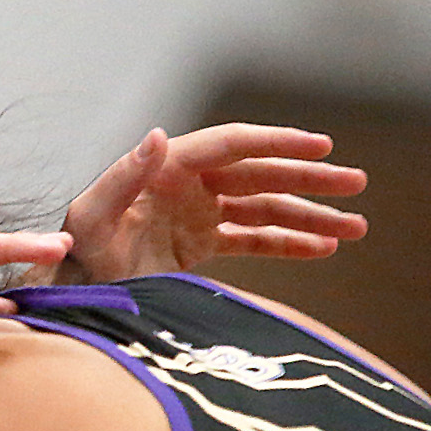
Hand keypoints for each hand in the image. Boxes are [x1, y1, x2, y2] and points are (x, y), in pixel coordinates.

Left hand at [40, 124, 366, 284]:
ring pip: (264, 208)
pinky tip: (323, 248)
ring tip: (356, 227)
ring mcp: (196, 214)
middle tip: (357, 183)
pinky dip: (288, 242)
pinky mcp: (200, 244)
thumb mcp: (93, 218)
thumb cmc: (76, 256)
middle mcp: (186, 185)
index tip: (322, 145)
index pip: (232, 145)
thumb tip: (161, 135)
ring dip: (309, 215)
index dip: (278, 143)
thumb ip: (124, 177)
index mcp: (166, 170)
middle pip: (259, 174)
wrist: (73, 296)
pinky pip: (253, 239)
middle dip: (309, 179)